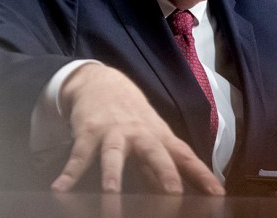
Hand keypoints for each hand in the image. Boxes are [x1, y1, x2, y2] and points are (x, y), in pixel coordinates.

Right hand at [50, 64, 224, 194]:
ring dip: (112, 174)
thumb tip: (187, 190)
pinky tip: (60, 188)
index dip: (201, 175)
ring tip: (111, 194)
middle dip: (164, 172)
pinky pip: (78, 155)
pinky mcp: (88, 132)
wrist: (101, 82)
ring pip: (113, 155)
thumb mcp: (152, 136)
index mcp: (159, 136)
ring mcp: (112, 132)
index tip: (216, 194)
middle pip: (154, 153)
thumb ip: (164, 163)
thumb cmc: (133, 116)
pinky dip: (68, 172)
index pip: (184, 156)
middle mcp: (139, 133)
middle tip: (173, 193)